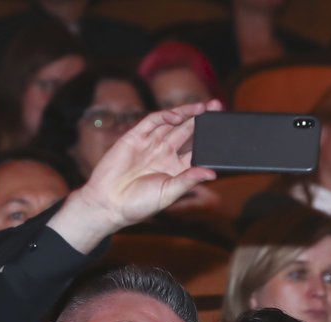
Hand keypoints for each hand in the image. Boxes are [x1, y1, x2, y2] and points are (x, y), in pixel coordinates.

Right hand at [49, 101, 220, 251]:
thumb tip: (212, 173)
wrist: (108, 203)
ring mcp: (150, 144)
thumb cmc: (138, 204)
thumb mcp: (168, 193)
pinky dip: (165, 116)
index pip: (196, 150)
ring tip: (204, 107)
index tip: (223, 133)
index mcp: (175, 169)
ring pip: (171, 123)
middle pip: (187, 132)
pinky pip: (152, 121)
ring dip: (187, 114)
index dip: (209, 140)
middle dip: (201, 120)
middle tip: (218, 108)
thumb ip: (188, 181)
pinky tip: (178, 114)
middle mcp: (164, 154)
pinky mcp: (135, 137)